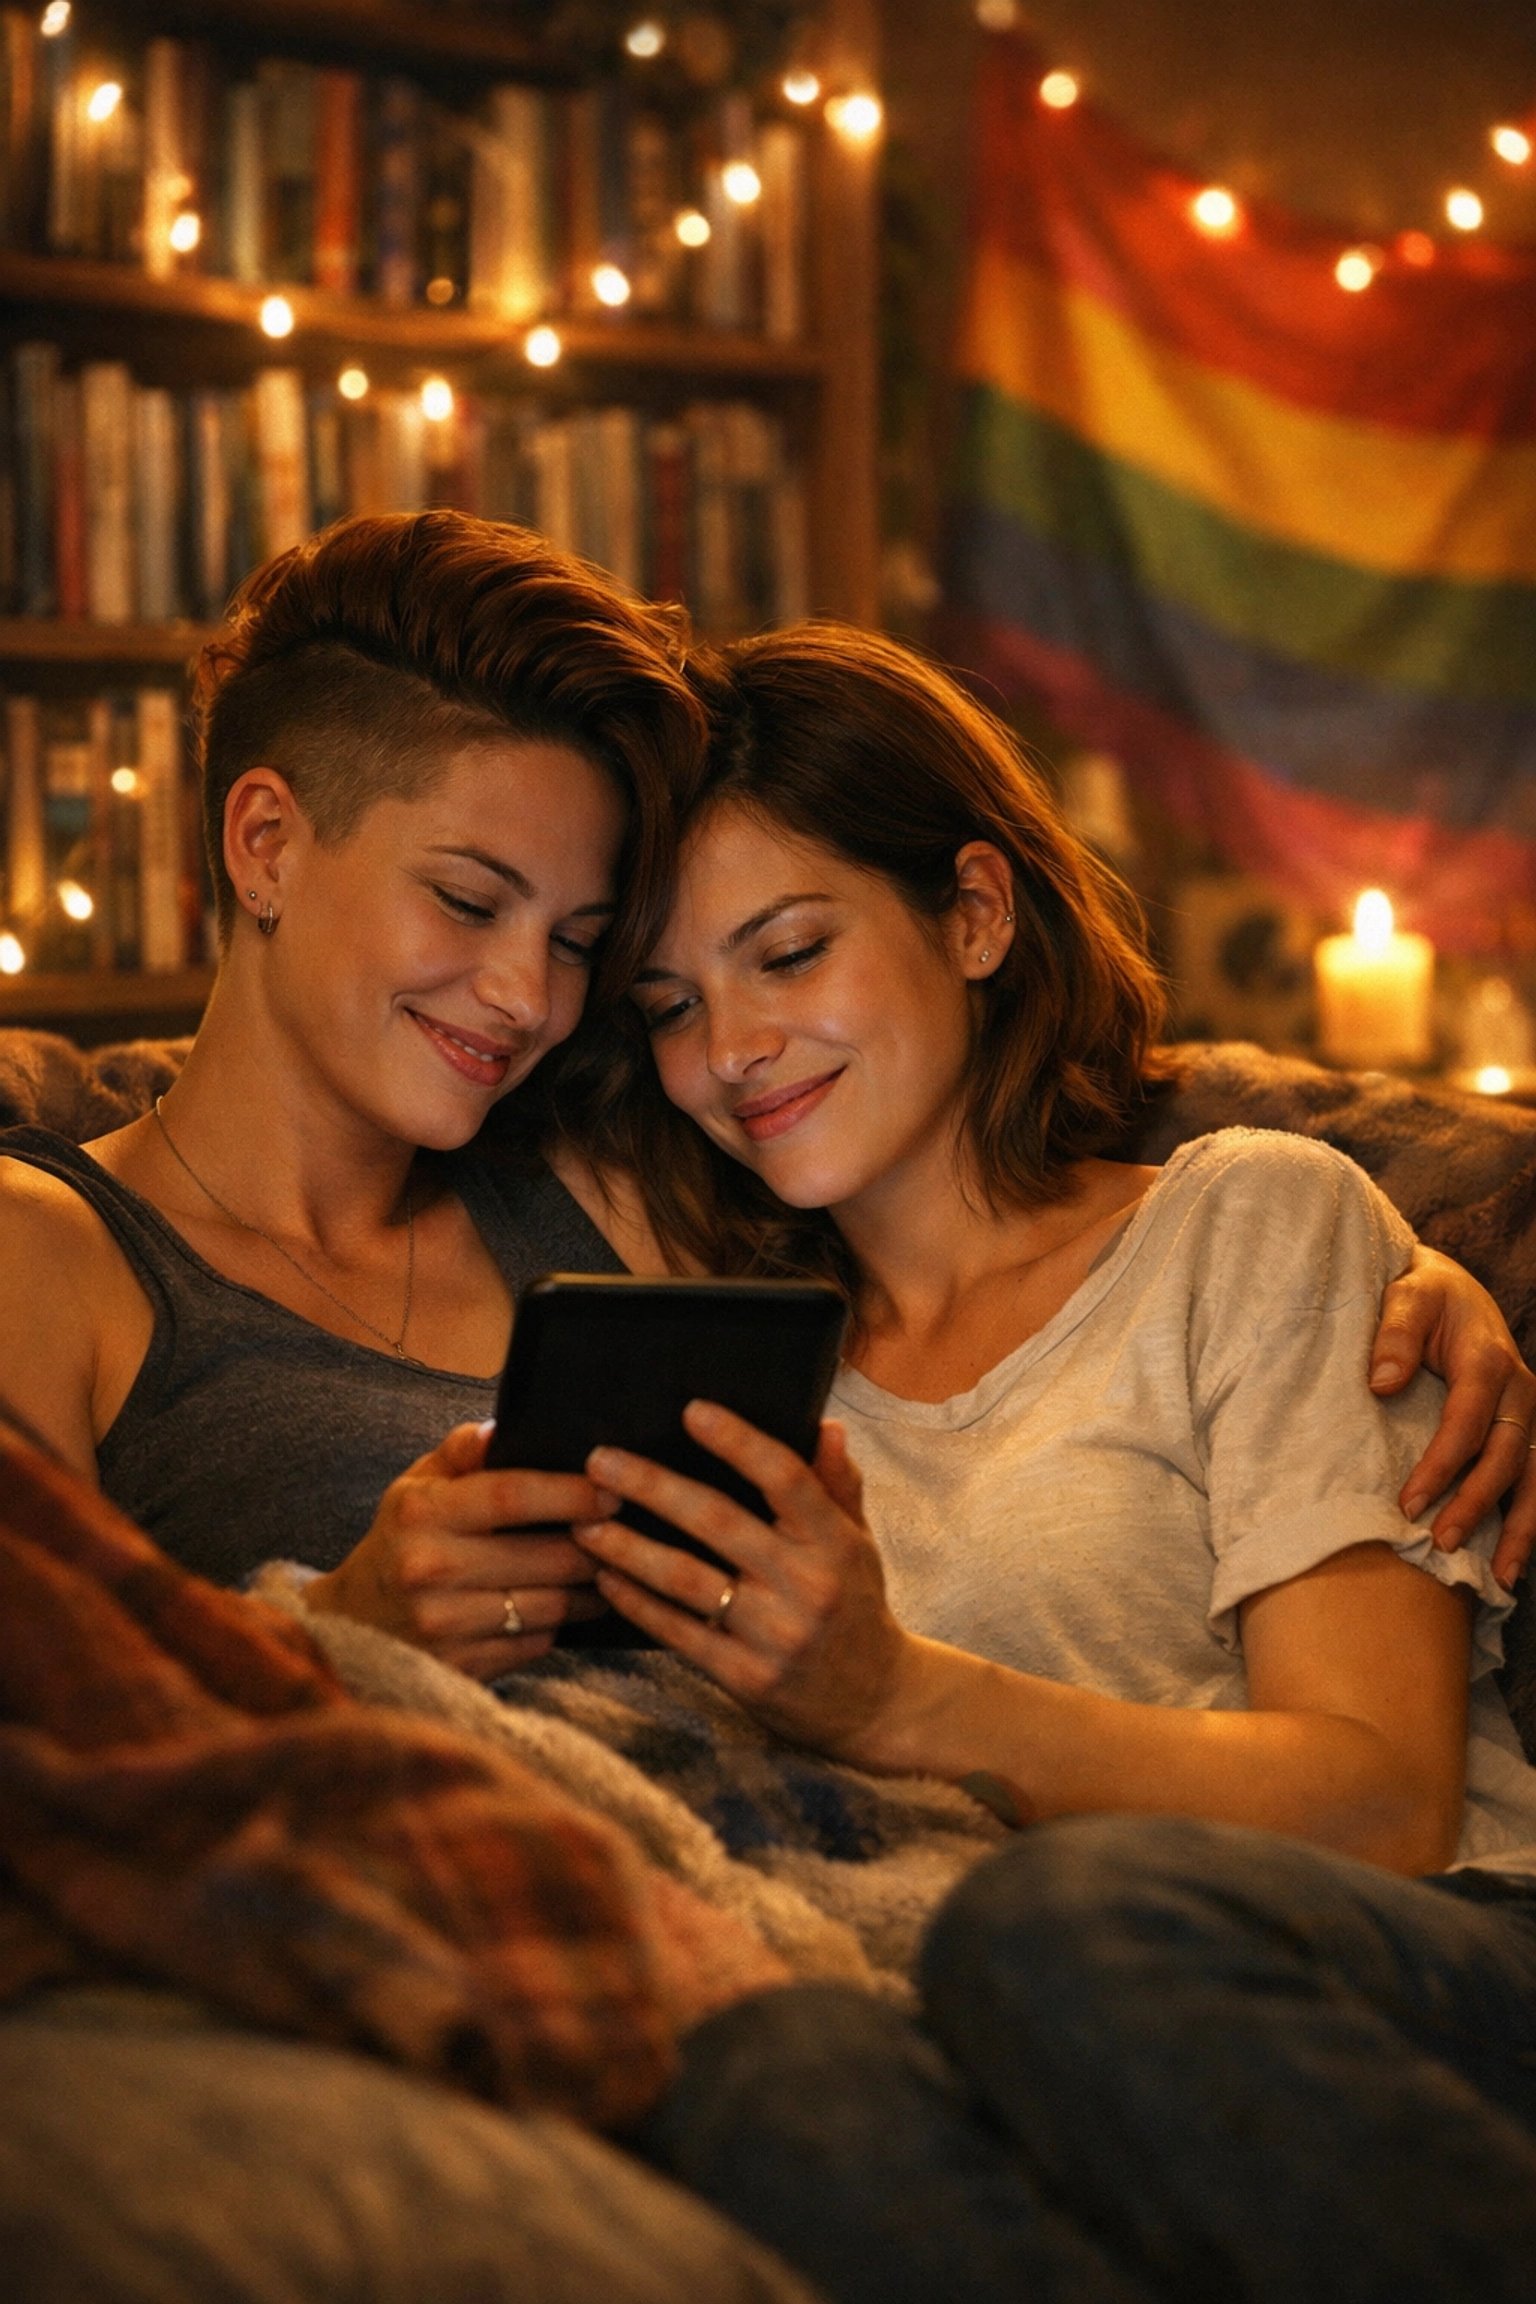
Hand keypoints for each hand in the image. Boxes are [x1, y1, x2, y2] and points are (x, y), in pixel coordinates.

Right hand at [306, 1421, 614, 1678]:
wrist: (351, 1623)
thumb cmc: (399, 1540)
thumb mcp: (414, 1486)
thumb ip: (459, 1452)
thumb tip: (500, 1429)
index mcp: (420, 1513)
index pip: (512, 1496)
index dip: (570, 1494)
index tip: (611, 1493)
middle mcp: (428, 1569)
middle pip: (545, 1558)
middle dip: (597, 1547)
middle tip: (625, 1535)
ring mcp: (442, 1626)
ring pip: (549, 1607)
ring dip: (588, 1592)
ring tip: (607, 1573)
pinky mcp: (459, 1668)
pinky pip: (534, 1644)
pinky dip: (557, 1626)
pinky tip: (567, 1609)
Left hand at [571, 1403, 912, 1757]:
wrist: (876, 1704)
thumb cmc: (856, 1607)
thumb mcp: (859, 1544)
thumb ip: (839, 1484)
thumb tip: (825, 1425)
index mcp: (835, 1541)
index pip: (785, 1478)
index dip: (738, 1441)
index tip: (692, 1411)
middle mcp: (806, 1584)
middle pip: (718, 1521)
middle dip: (652, 1487)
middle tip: (600, 1461)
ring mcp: (774, 1634)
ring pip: (687, 1579)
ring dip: (628, 1548)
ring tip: (585, 1524)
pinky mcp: (746, 1677)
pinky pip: (679, 1633)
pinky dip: (637, 1604)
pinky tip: (605, 1580)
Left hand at [1371, 1244, 1535, 1584]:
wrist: (1449, 1287)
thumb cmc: (1420, 1293)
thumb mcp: (1405, 1295)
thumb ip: (1394, 1334)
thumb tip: (1381, 1382)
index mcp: (1488, 1358)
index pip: (1467, 1422)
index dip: (1441, 1465)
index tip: (1408, 1503)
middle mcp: (1518, 1390)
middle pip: (1503, 1457)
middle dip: (1476, 1504)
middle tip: (1439, 1543)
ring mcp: (1527, 1412)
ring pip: (1533, 1477)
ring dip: (1520, 1528)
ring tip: (1499, 1577)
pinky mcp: (1523, 1429)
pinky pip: (1534, 1479)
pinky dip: (1530, 1520)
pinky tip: (1512, 1563)